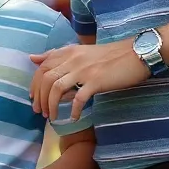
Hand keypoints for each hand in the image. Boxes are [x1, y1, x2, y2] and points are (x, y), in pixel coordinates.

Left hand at [29, 39, 148, 121]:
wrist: (135, 53)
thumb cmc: (109, 55)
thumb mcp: (80, 51)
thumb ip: (56, 55)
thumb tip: (32, 58)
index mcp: (68, 52)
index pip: (42, 67)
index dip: (34, 84)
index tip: (33, 98)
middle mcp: (73, 59)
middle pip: (46, 79)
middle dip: (39, 98)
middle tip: (39, 112)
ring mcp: (84, 71)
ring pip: (57, 89)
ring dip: (51, 105)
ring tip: (52, 117)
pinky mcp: (96, 81)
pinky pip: (79, 98)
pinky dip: (74, 110)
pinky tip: (74, 118)